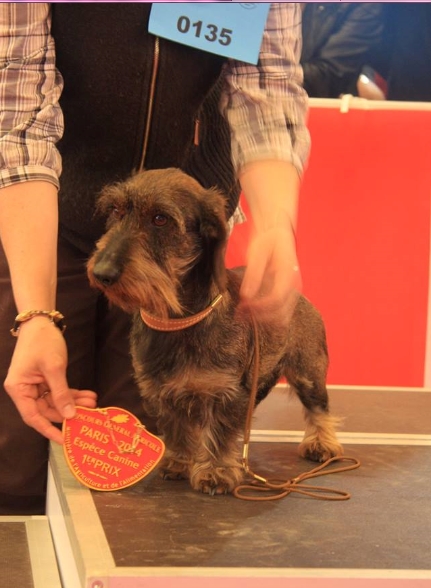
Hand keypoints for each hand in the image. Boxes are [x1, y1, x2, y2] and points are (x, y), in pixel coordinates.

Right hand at [4, 318, 96, 443]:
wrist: (41, 321)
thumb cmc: (43, 342)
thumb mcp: (54, 368)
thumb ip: (61, 393)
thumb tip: (70, 415)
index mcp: (19, 389)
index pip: (33, 417)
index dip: (48, 429)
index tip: (64, 440)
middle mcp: (25, 390)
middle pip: (46, 410)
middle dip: (68, 412)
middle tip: (89, 414)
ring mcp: (35, 385)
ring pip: (56, 401)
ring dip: (74, 402)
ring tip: (93, 402)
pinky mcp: (45, 379)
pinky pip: (59, 391)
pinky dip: (73, 393)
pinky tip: (88, 395)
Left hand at [240, 224, 301, 322]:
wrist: (278, 234)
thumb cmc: (267, 241)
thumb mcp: (257, 254)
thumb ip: (253, 275)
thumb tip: (246, 296)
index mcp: (288, 274)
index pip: (276, 299)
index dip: (258, 307)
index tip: (241, 306)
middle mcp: (294, 286)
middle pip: (281, 313)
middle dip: (260, 316)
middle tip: (239, 313)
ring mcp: (293, 292)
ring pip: (281, 317)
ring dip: (263, 319)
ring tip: (243, 314)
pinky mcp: (288, 294)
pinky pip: (280, 312)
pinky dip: (266, 315)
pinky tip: (249, 310)